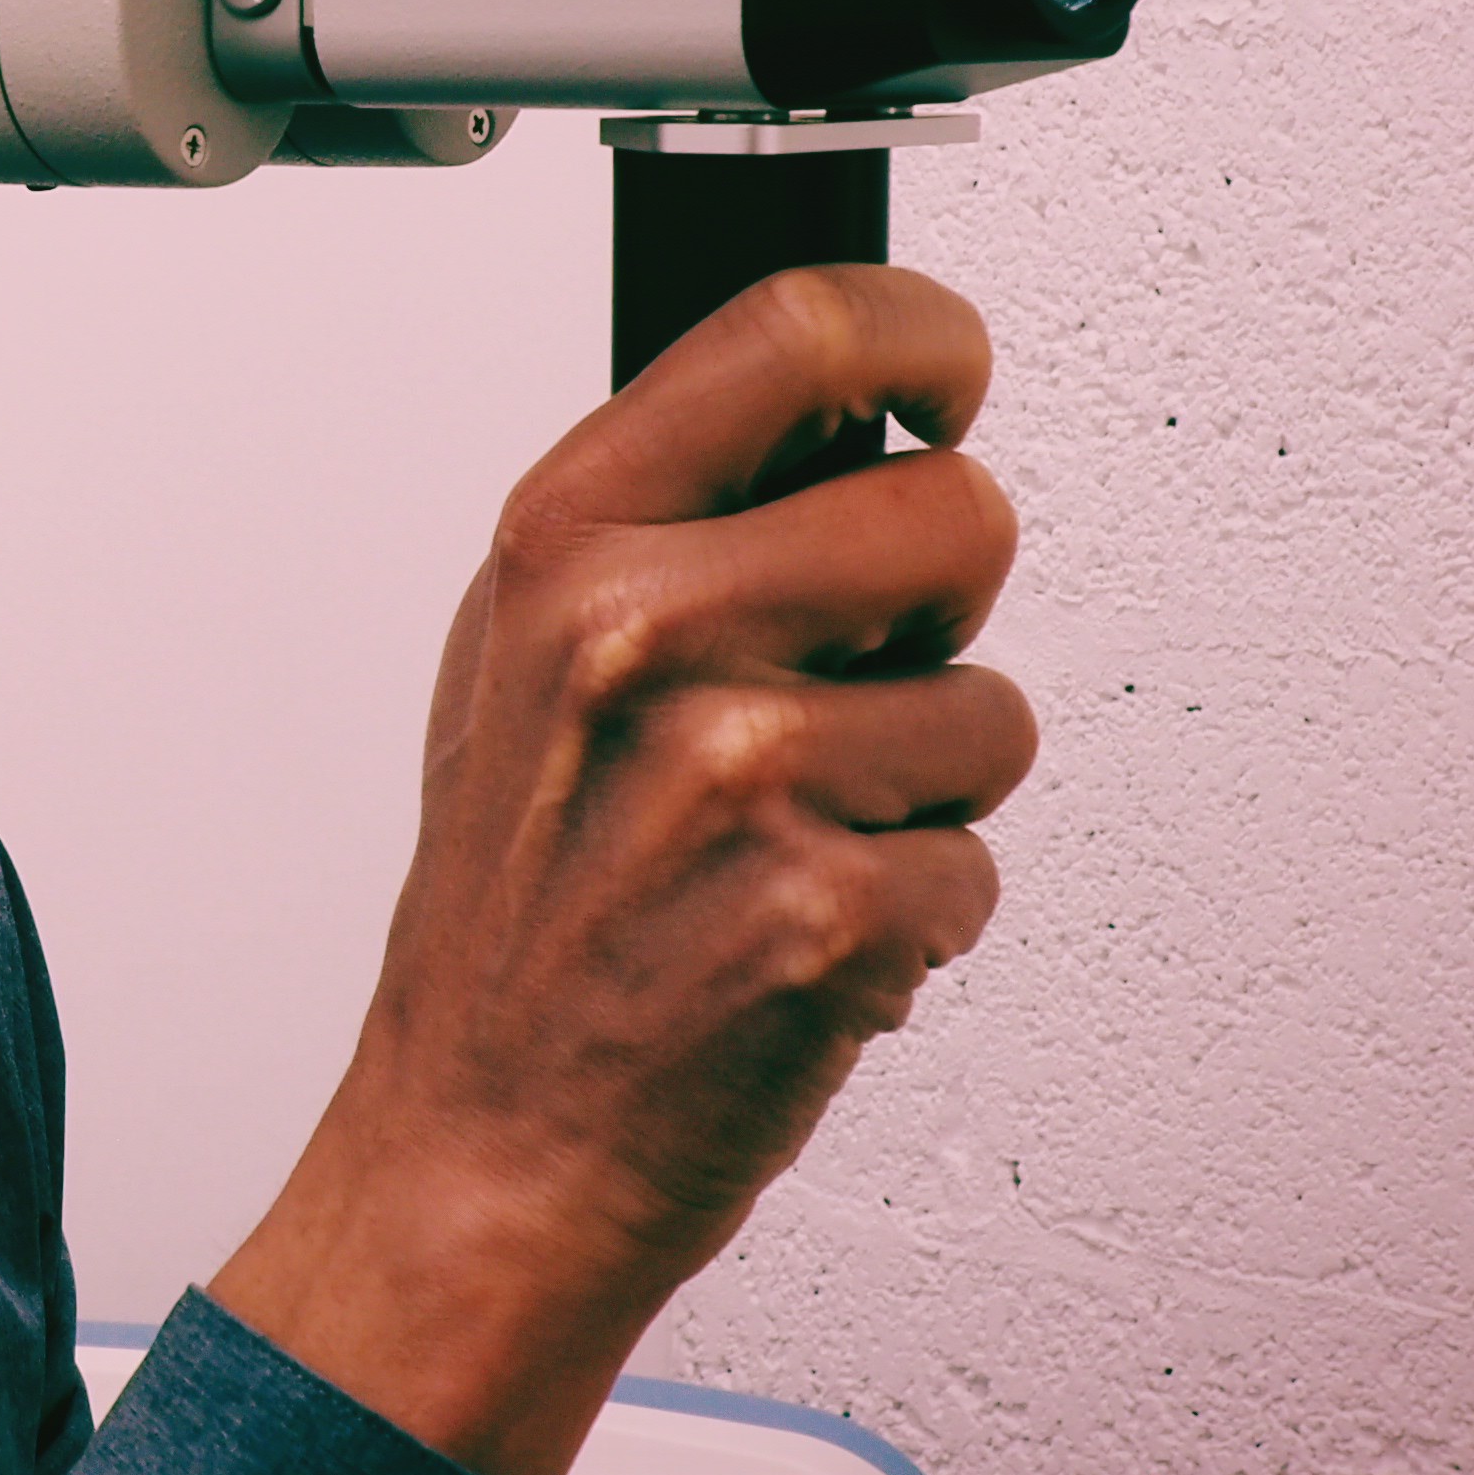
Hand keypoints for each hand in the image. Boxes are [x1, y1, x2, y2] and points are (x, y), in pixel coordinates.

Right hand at [202, 267, 1034, 1474]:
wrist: (483, 1143)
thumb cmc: (518, 908)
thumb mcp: (520, 661)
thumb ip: (666, 524)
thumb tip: (846, 411)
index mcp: (562, 544)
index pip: (802, 331)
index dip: (923, 338)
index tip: (947, 380)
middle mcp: (640, 637)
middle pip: (958, 512)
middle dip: (935, 611)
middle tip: (834, 692)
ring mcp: (735, 779)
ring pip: (991, 706)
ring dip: (925, 787)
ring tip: (788, 843)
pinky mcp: (827, 912)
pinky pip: (978, 864)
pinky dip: (916, 914)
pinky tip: (796, 938)